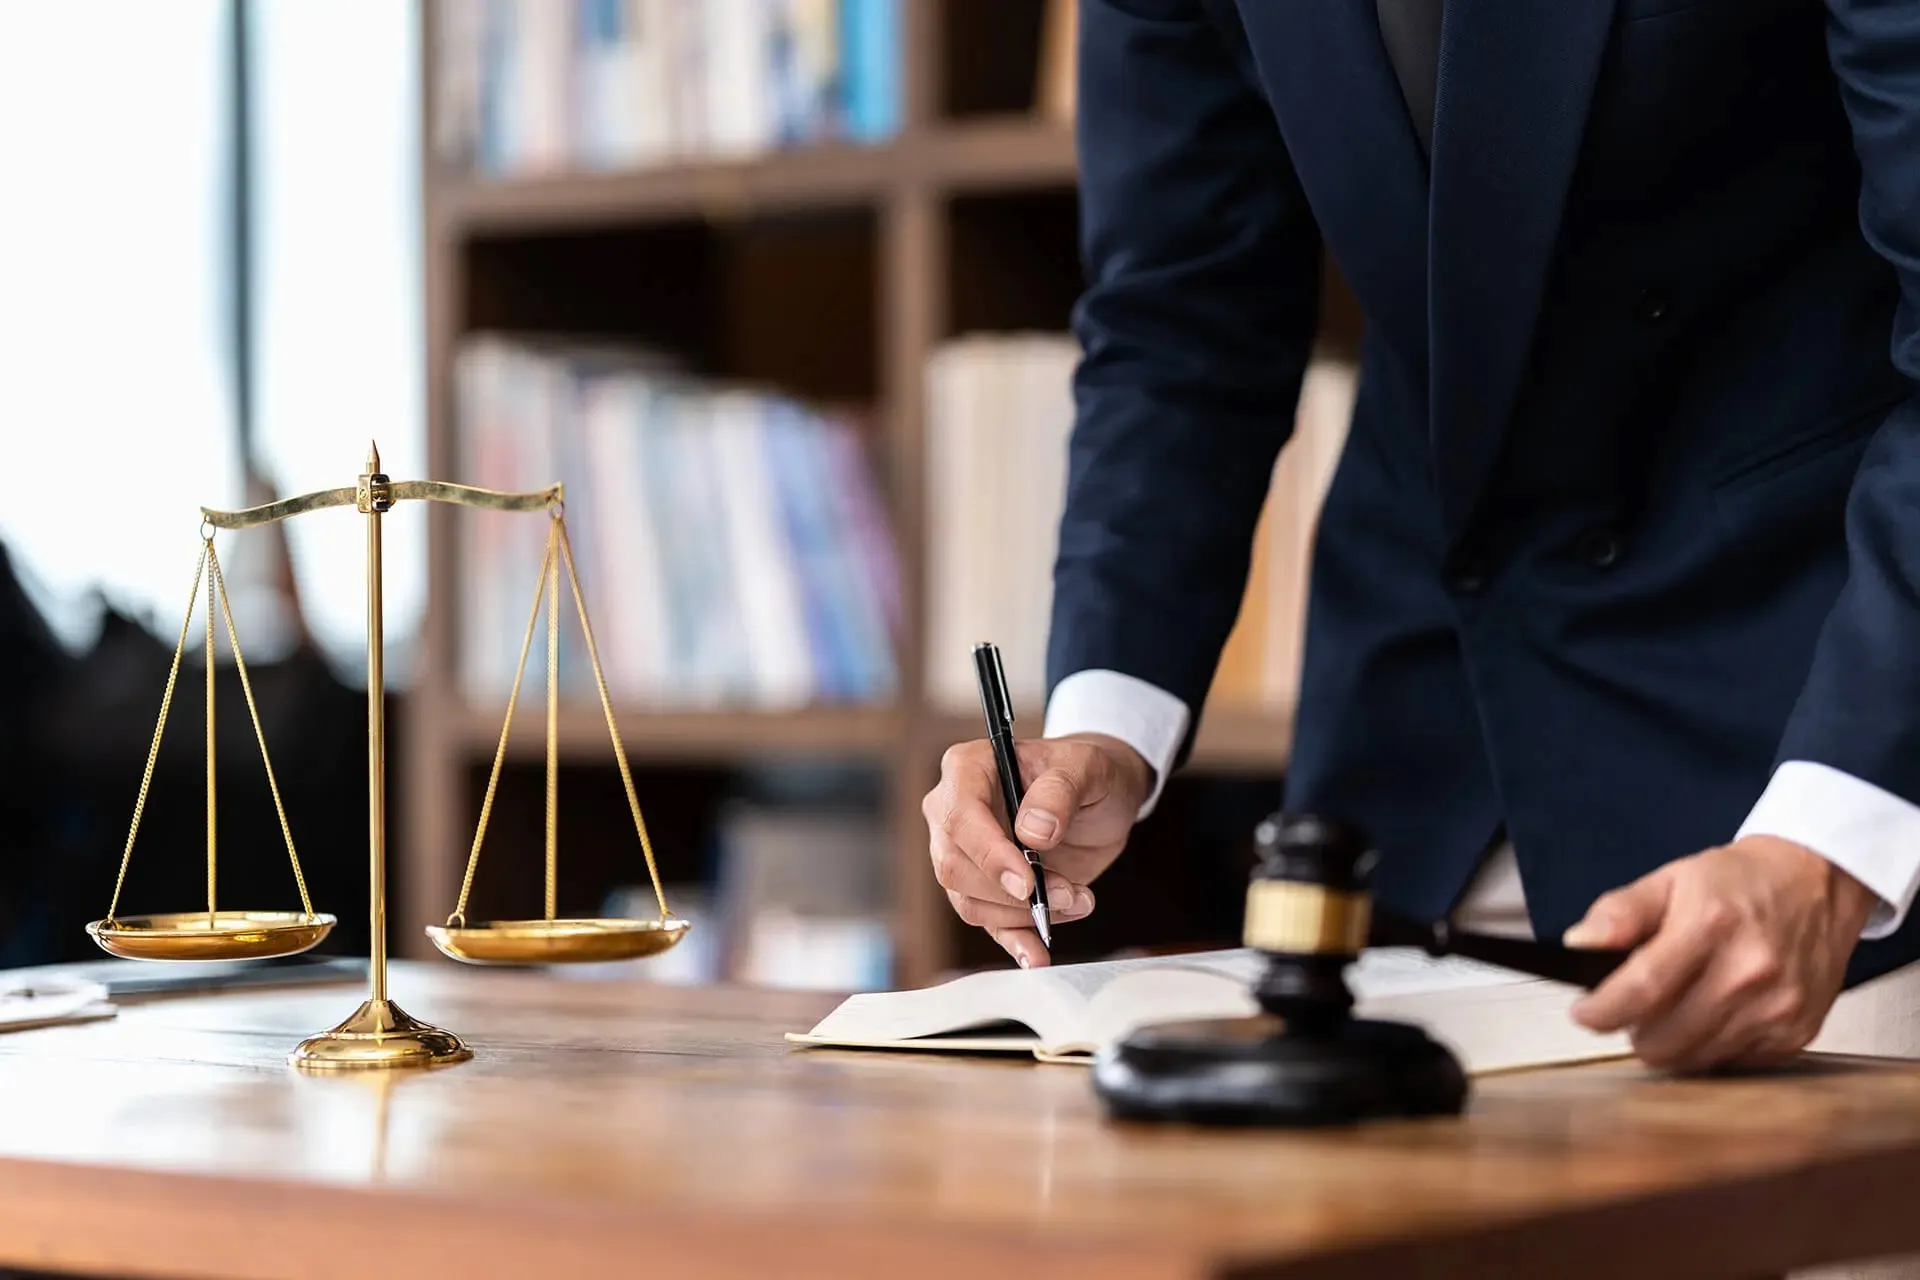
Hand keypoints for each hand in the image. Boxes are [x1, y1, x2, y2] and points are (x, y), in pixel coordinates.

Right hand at [923, 733, 1152, 968]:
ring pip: (969, 901)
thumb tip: (1033, 831)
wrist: (1100, 796)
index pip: (959, 817)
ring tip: (1078, 899)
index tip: (1028, 881)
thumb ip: (1060, 791)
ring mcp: (967, 854)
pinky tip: (1036, 955)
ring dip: (1024, 914)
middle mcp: (954, 812)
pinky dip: (1014, 942)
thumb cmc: (1086, 771)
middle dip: (1011, 891)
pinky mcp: (988, 889)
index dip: (989, 854)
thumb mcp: (1086, 767)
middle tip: (1067, 892)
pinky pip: (988, 923)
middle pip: (954, 865)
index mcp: (968, 769)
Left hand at [1565, 836, 1877, 1072]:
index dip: (1602, 1011)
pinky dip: (1710, 1047)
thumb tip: (1578, 945)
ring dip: (1671, 1042)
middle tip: (1634, 1005)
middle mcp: (1749, 972)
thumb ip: (1620, 912)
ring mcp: (1777, 1008)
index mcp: (1709, 926)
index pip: (1642, 989)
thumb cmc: (1738, 881)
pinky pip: (1732, 1063)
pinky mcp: (1797, 1033)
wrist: (1820, 883)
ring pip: (1695, 1059)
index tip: (1583, 1014)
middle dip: (1634, 1029)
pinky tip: (1711, 1015)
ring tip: (1671, 1009)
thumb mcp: (1670, 878)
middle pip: (1664, 1039)